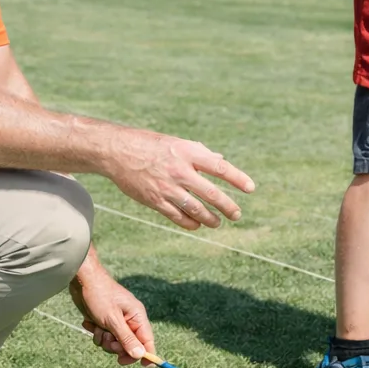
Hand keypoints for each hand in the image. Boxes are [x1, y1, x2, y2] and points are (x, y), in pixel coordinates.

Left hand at [70, 260, 154, 364]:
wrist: (82, 281)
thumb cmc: (99, 296)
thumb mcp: (113, 320)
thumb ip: (127, 339)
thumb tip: (141, 355)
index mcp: (137, 316)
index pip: (148, 340)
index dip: (147, 354)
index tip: (144, 367)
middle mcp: (129, 320)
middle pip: (129, 346)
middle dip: (116, 346)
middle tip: (108, 340)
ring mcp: (117, 321)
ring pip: (114, 343)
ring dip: (104, 340)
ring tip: (97, 327)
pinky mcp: (105, 322)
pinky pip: (103, 337)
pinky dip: (96, 333)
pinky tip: (90, 323)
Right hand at [102, 130, 255, 230]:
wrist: (117, 152)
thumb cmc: (151, 145)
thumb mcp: (177, 143)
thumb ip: (200, 153)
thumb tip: (220, 159)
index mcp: (187, 152)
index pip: (219, 167)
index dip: (237, 178)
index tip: (250, 188)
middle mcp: (179, 170)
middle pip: (211, 193)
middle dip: (227, 206)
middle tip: (237, 214)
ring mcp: (167, 187)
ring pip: (196, 209)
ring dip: (210, 218)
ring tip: (218, 222)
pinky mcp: (155, 201)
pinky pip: (178, 216)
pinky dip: (191, 223)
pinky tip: (198, 224)